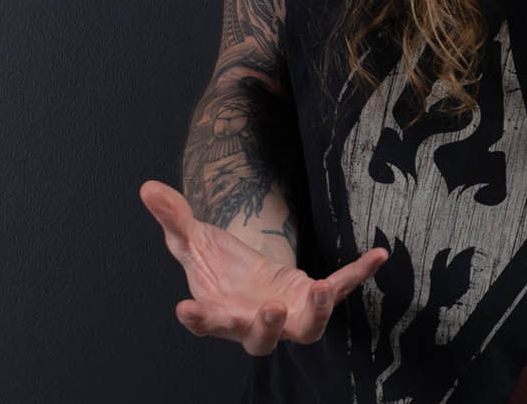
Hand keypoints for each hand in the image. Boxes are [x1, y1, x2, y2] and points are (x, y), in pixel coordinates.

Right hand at [139, 180, 386, 355]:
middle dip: (267, 327)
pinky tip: (378, 256)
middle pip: (259, 338)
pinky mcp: (312, 299)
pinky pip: (339, 289)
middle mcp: (252, 322)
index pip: (204, 321)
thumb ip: (173, 217)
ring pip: (304, 329)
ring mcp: (287, 315)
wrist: (244, 274)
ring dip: (315, 313)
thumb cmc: (215, 265)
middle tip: (271, 310)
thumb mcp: (191, 237)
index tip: (186, 307)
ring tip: (322, 288)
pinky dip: (358, 274)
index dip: (197, 318)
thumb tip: (147, 188)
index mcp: (218, 312)